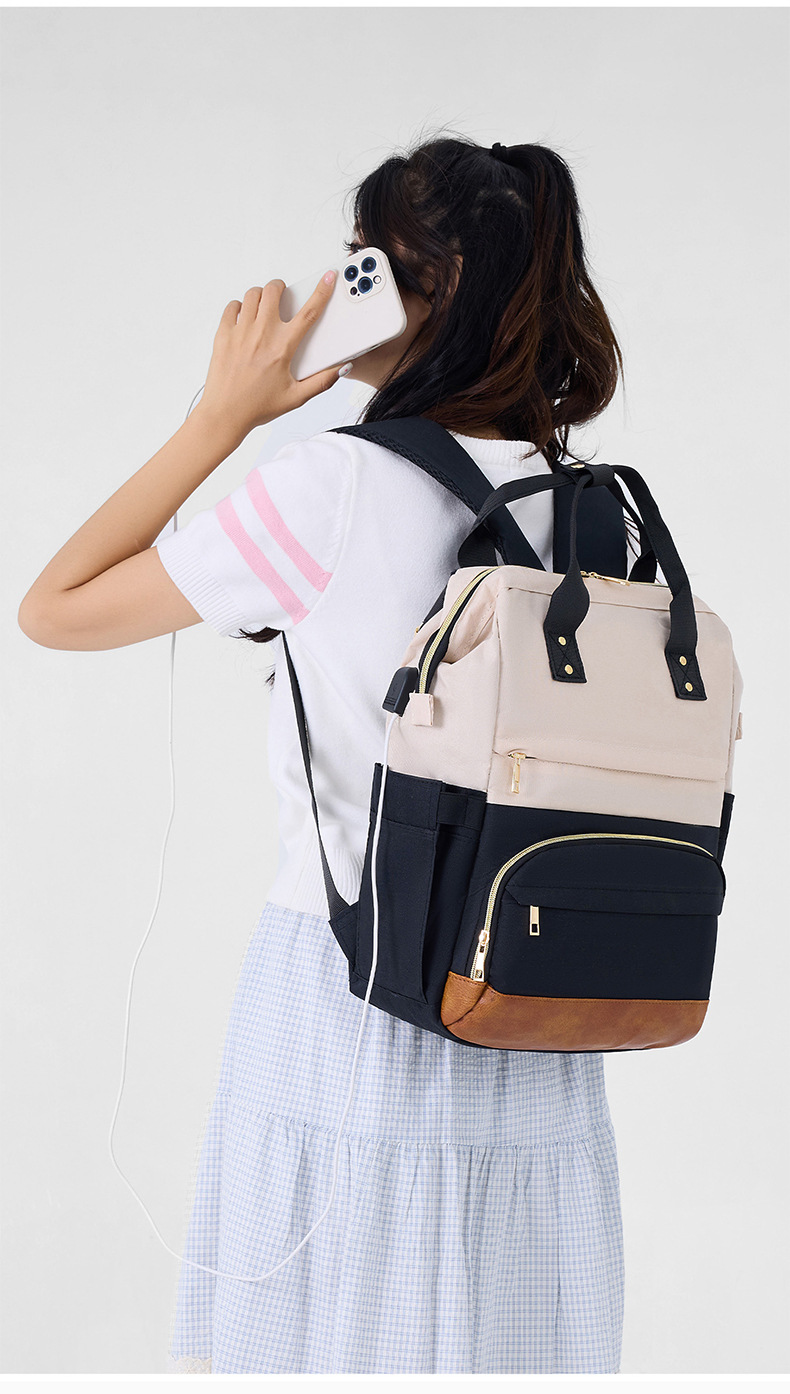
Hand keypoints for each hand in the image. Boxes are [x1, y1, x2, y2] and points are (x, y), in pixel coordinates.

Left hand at [194, 272, 349, 439]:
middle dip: (281, 288)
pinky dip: (239, 307)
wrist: (225, 414)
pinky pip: (232, 306)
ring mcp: (240, 332)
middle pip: (274, 291)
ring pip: (252, 294)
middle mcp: (262, 334)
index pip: (309, 312)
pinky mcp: (223, 334)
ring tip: (263, 307)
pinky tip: (244, 318)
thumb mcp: (296, 398)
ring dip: (261, 295)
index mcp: (283, 347)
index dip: (322, 291)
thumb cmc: (257, 406)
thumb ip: (322, 382)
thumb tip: (342, 368)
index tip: (328, 278)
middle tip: (282, 297)